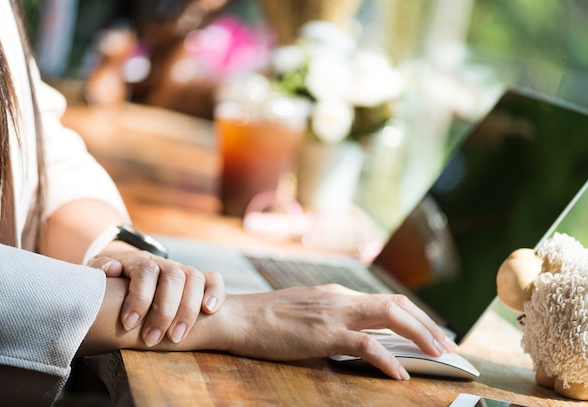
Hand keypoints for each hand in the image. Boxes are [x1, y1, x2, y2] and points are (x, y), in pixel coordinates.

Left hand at [87, 245, 225, 346]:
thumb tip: (111, 270)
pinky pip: (214, 279)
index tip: (128, 323)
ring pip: (194, 278)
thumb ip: (100, 270)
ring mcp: (182, 271)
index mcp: (139, 261)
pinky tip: (210, 310)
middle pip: (173, 276)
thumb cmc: (111, 280)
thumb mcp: (97, 274)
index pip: (145, 271)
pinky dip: (215, 292)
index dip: (139, 297)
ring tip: (177, 337)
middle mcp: (164, 264)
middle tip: (153, 340)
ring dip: (188, 309)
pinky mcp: (196, 281)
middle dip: (165, 311)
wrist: (126, 269)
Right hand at [200, 284, 455, 379]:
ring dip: (421, 336)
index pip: (388, 301)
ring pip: (391, 318)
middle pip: (398, 306)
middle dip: (429, 326)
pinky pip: (365, 344)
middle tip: (449, 347)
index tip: (434, 334)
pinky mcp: (323, 334)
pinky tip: (399, 375)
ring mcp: (334, 314)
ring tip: (439, 356)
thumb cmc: (268, 319)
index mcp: (338, 294)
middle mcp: (341, 298)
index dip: (417, 317)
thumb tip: (355, 338)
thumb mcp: (306, 313)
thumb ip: (333, 321)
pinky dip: (388, 359)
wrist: (239, 317)